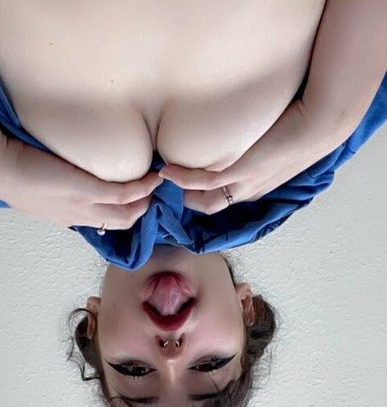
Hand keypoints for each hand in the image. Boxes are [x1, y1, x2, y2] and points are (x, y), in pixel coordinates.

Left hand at [0, 137, 163, 228]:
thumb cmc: (8, 172)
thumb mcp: (34, 186)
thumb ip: (52, 186)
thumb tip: (60, 173)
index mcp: (68, 217)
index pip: (104, 223)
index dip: (124, 214)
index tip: (138, 201)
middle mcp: (79, 217)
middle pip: (123, 222)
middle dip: (143, 209)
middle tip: (157, 191)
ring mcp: (84, 205)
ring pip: (128, 212)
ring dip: (147, 199)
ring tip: (160, 182)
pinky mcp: (86, 190)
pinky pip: (125, 194)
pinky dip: (142, 187)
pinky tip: (154, 176)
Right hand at [158, 100, 345, 213]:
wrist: (320, 122)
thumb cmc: (302, 127)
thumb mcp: (275, 140)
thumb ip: (256, 143)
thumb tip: (243, 131)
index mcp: (256, 187)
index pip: (221, 199)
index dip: (201, 194)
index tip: (183, 181)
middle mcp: (249, 191)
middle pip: (208, 206)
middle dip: (185, 198)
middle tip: (166, 183)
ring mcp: (244, 184)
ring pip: (203, 202)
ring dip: (181, 192)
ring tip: (162, 177)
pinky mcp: (241, 171)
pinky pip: (203, 182)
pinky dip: (182, 178)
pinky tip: (167, 170)